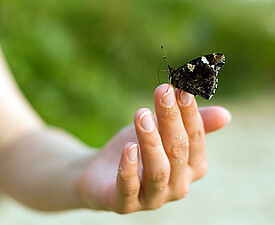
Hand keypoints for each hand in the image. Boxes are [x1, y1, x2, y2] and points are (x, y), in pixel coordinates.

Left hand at [77, 84, 229, 213]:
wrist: (104, 173)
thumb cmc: (139, 149)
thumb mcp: (163, 132)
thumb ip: (192, 125)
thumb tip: (226, 115)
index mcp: (192, 167)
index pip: (195, 138)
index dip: (190, 114)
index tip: (182, 90)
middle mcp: (178, 185)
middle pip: (177, 151)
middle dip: (170, 120)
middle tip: (162, 92)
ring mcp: (153, 198)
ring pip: (158, 170)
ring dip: (151, 141)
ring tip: (142, 115)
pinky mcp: (125, 204)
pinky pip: (129, 188)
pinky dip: (129, 168)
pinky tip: (128, 147)